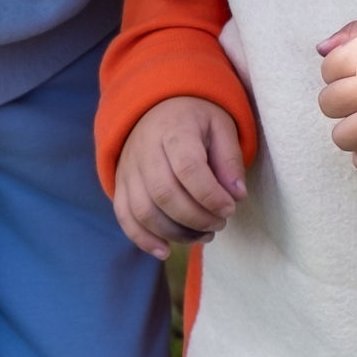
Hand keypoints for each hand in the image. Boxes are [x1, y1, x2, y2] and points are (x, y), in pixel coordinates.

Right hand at [113, 97, 248, 259]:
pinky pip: (124, 216)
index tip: (231, 208)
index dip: (211, 196)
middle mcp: (145, 149)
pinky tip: (165, 250)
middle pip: (165, 194)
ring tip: (203, 234)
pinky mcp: (120, 184)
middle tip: (220, 223)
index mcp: (175, 130)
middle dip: (197, 218)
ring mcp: (129, 168)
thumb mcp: (221, 125)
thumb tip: (237, 195)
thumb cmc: (195, 119)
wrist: (156, 105)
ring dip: (176, 232)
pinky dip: (143, 239)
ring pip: (144, 211)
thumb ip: (230, 158)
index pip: (188, 169)